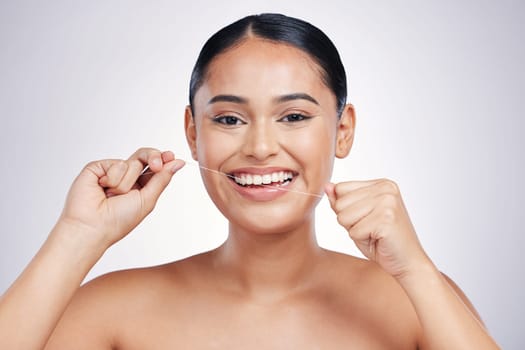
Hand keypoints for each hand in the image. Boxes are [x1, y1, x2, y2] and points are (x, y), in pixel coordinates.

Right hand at [58, 148, 184, 249]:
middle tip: (157, 165)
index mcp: (140, 186)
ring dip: (127, 182)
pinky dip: (113, 178)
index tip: (171, 155)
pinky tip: (103, 189)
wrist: (92, 226)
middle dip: (153, 157)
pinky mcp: (97, 168)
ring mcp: (111, 172)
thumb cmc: (118, 220)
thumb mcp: (147, 199)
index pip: (154, 167)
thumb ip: (162, 179)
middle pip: (144, 156)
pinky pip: (116, 163)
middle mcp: (126, 178)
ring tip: (113, 196)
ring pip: (132, 162)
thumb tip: (178, 162)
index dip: (163, 159)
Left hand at [325, 179, 430, 278]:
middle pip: (340, 203)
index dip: (346, 209)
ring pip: (343, 216)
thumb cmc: (382, 241)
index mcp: (381, 183)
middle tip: (371, 229)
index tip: (367, 218)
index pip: (340, 188)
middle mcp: (386, 188)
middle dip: (349, 221)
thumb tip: (326, 186)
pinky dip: (361, 240)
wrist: (408, 262)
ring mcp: (387, 202)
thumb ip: (341, 201)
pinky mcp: (386, 219)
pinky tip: (379, 240)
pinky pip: (353, 231)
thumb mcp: (356, 217)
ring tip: (374, 234)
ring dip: (354, 231)